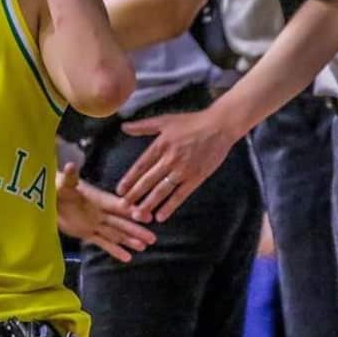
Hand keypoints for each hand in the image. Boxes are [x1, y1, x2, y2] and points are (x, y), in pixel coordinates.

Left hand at [56, 163, 155, 262]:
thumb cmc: (56, 188)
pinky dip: (115, 250)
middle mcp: (100, 212)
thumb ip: (69, 177)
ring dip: (129, 240)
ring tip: (144, 247)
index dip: (131, 210)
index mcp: (97, 199)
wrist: (47, 199)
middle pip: (121, 222)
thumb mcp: (63, 183)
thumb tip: (70, 165)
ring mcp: (95, 224)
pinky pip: (103, 243)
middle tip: (153, 237)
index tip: (146, 215)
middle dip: (136, 229)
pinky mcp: (87, 233)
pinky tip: (128, 257)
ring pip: (115, 234)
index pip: (117, 206)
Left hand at [116, 108, 238, 222]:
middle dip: (134, 195)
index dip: (129, 179)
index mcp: (160, 145)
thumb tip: (123, 126)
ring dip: (148, 204)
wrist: (218, 126)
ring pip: (162, 190)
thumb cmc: (191, 122)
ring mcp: (183, 170)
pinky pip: (180, 195)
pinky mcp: (196, 178)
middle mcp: (169, 159)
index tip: (120, 190)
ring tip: (138, 215)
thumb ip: (143, 126)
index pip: (140, 166)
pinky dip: (170, 206)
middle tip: (123, 206)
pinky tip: (161, 216)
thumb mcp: (164, 120)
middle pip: (148, 180)